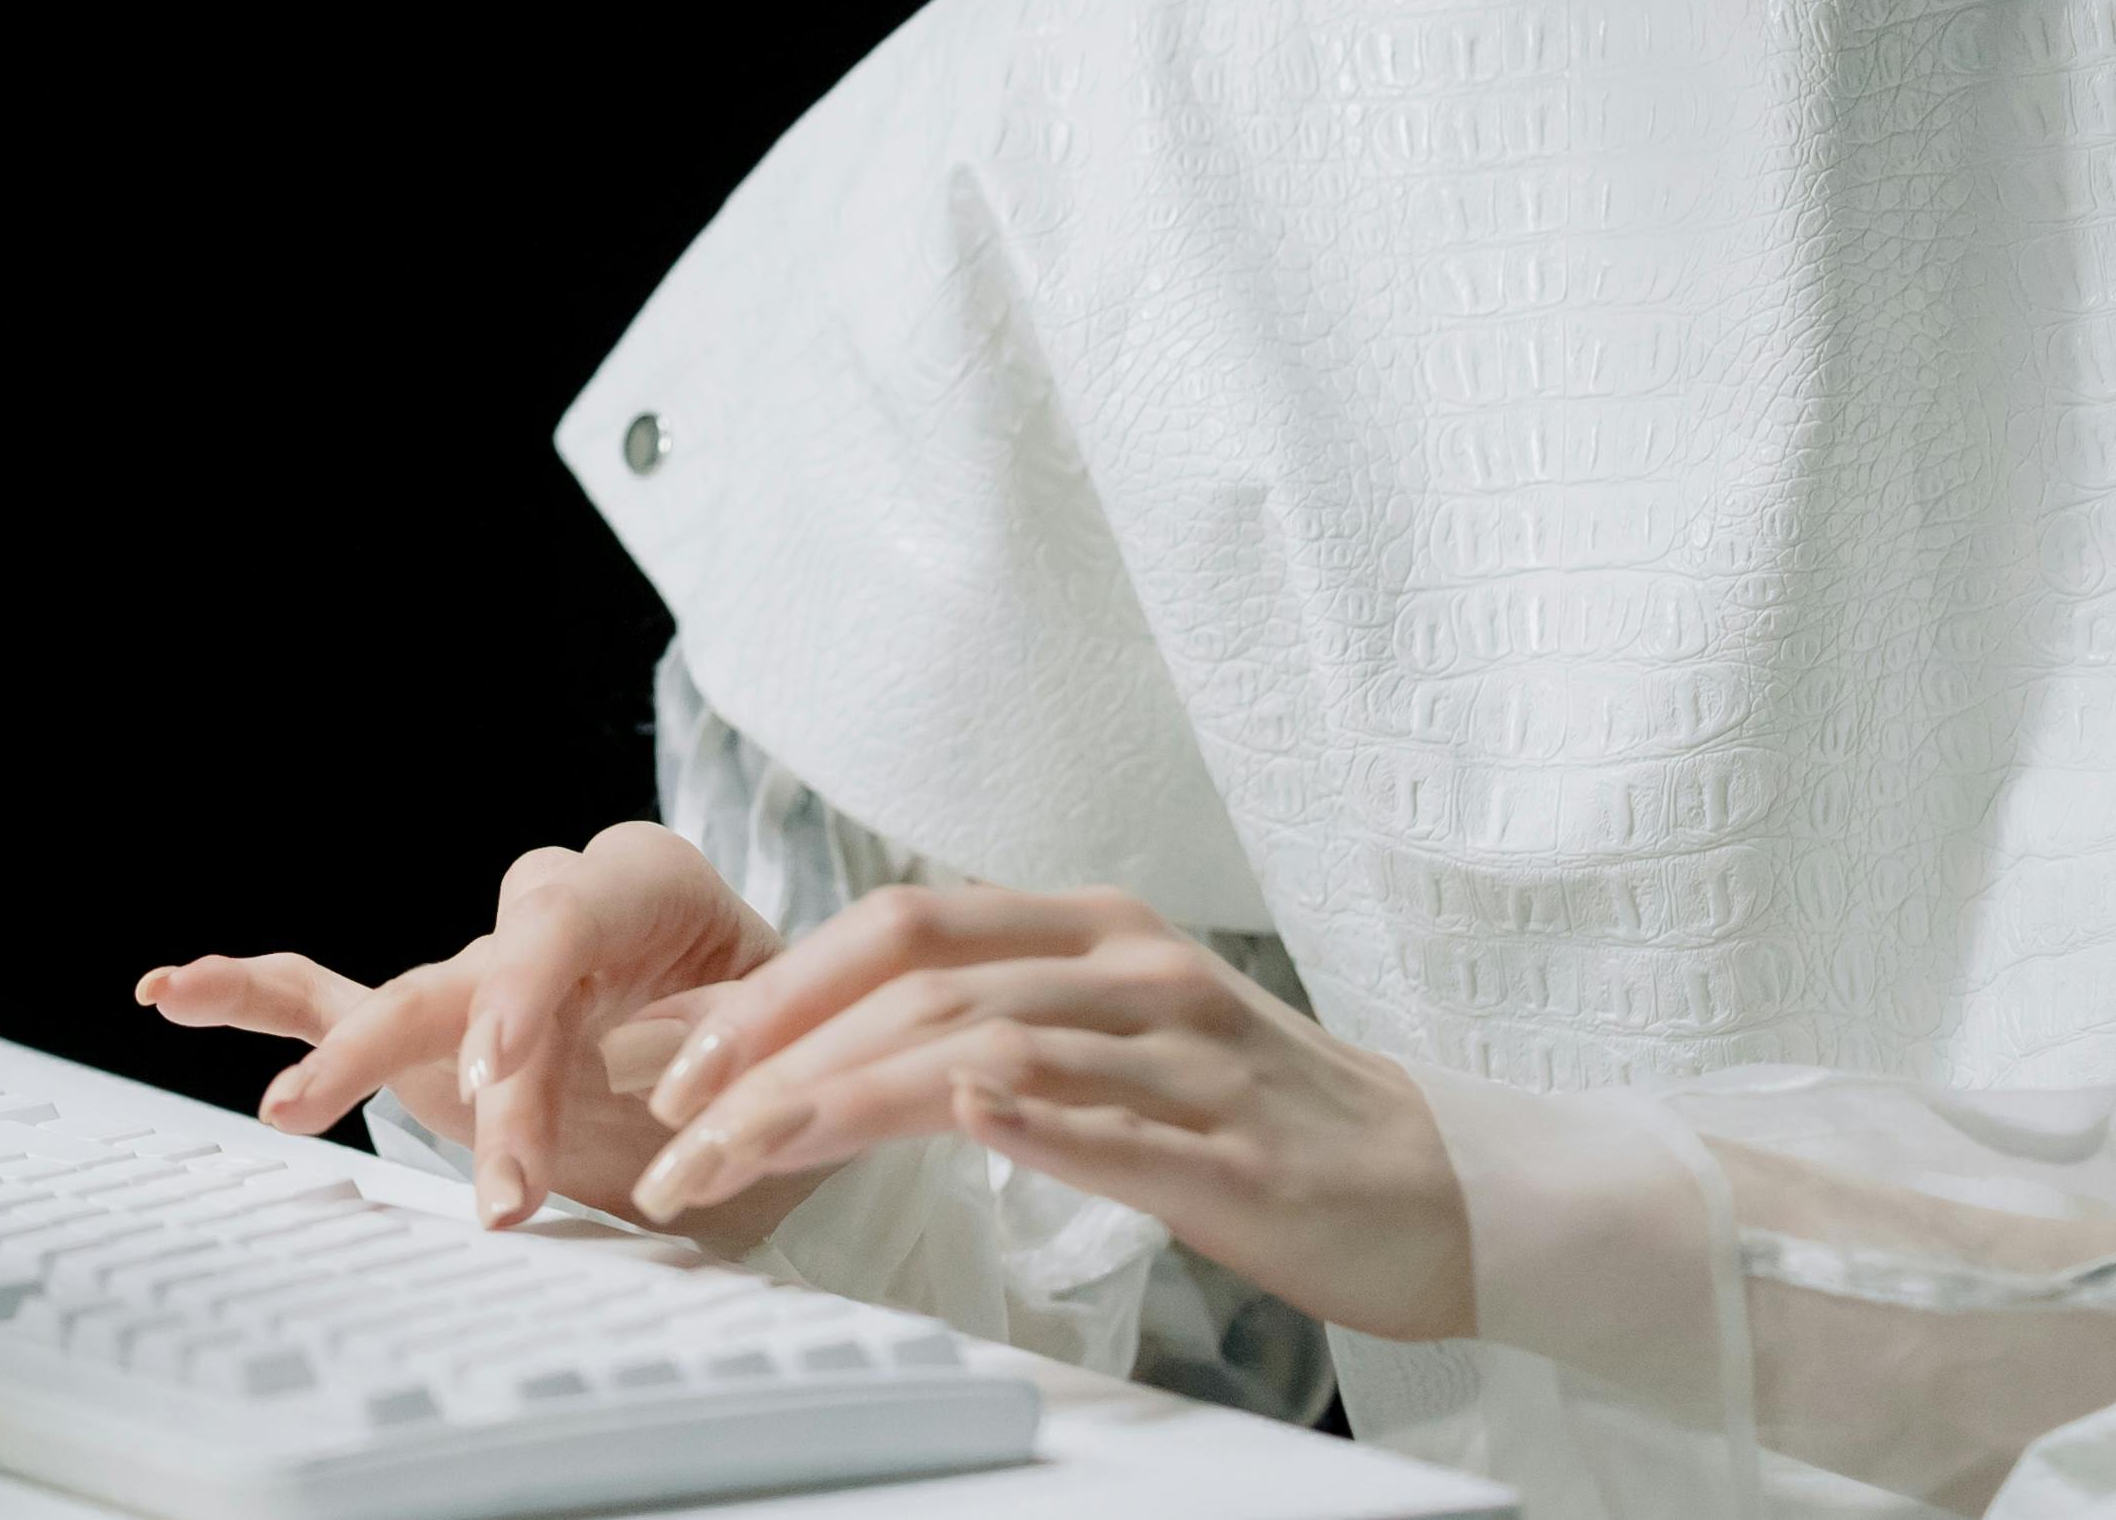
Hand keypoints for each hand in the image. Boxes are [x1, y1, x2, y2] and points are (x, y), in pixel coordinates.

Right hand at [139, 822, 815, 1238]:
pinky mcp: (434, 1028)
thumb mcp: (792, 1047)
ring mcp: (484, 972)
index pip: (574, 915)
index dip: (534, 985)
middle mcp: (554, 919)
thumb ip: (743, 1066)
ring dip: (361, 1067)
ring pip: (410, 996)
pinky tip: (171, 989)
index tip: (512, 1066)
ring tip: (287, 1112)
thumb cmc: (791, 1040)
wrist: (780, 1054)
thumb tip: (686, 1104)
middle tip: (498, 1182)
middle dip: (486, 1076)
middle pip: (492, 975)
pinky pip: (331, 994)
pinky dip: (252, 993)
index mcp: (652, 891)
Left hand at [616, 882, 1477, 1342]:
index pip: (900, 929)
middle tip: (680, 1129)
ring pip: (992, 1048)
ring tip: (749, 1157)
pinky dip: (1035, 1120)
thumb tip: (814, 1049)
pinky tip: (965, 1120)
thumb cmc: (1252, 1122)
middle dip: (777, 1052)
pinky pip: (1124, 1125)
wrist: (1440, 1186)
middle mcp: (1135, 970)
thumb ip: (982, 1030)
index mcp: (1092, 933)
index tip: (675, 1058)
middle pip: (920, 981)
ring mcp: (1191, 1055)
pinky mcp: (1240, 1151)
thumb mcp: (1106, 1046)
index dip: (776, 986)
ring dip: (848, 1103)